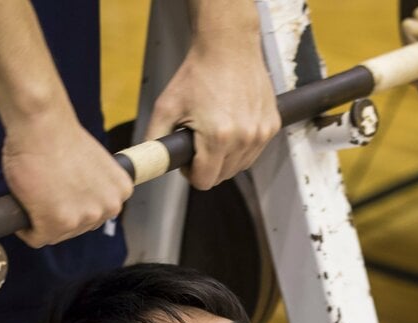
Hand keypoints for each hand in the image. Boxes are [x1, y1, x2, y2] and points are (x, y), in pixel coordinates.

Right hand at [2, 108, 132, 247]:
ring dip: (42, 220)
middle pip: (76, 227)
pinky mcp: (58, 223)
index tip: (61, 196)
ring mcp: (84, 218)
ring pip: (56, 234)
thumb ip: (93, 187)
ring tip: (35, 194)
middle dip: (58, 215)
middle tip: (44, 193)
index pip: (94, 215)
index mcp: (120, 192)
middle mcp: (108, 208)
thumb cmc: (60, 135)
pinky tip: (23, 207)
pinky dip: (26, 229)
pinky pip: (36, 238)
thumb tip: (77, 201)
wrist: (41, 124)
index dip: (72, 206)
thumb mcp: (94, 166)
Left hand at [144, 35, 279, 189]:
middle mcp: (243, 138)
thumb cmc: (198, 74)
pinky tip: (232, 128)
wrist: (228, 45)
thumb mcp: (166, 107)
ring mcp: (260, 133)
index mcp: (217, 138)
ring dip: (225, 159)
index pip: (204, 181)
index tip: (188, 158)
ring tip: (215, 133)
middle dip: (207, 166)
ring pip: (239, 167)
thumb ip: (154, 140)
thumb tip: (147, 163)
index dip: (191, 173)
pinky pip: (253, 152)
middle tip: (200, 142)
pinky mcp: (271, 126)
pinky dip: (241, 147)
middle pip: (222, 177)